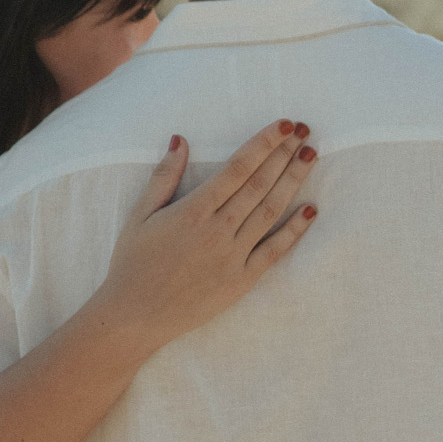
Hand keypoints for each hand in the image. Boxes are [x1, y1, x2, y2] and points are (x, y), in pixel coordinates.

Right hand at [94, 120, 317, 353]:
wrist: (134, 316)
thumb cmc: (132, 263)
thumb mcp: (139, 214)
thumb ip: (163, 176)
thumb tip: (181, 140)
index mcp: (193, 210)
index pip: (238, 168)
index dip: (264, 143)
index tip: (284, 125)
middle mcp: (217, 230)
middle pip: (259, 184)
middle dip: (284, 155)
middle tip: (306, 131)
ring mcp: (232, 257)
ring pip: (270, 211)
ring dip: (293, 182)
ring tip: (310, 157)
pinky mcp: (241, 281)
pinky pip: (274, 251)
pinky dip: (295, 231)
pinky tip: (310, 210)